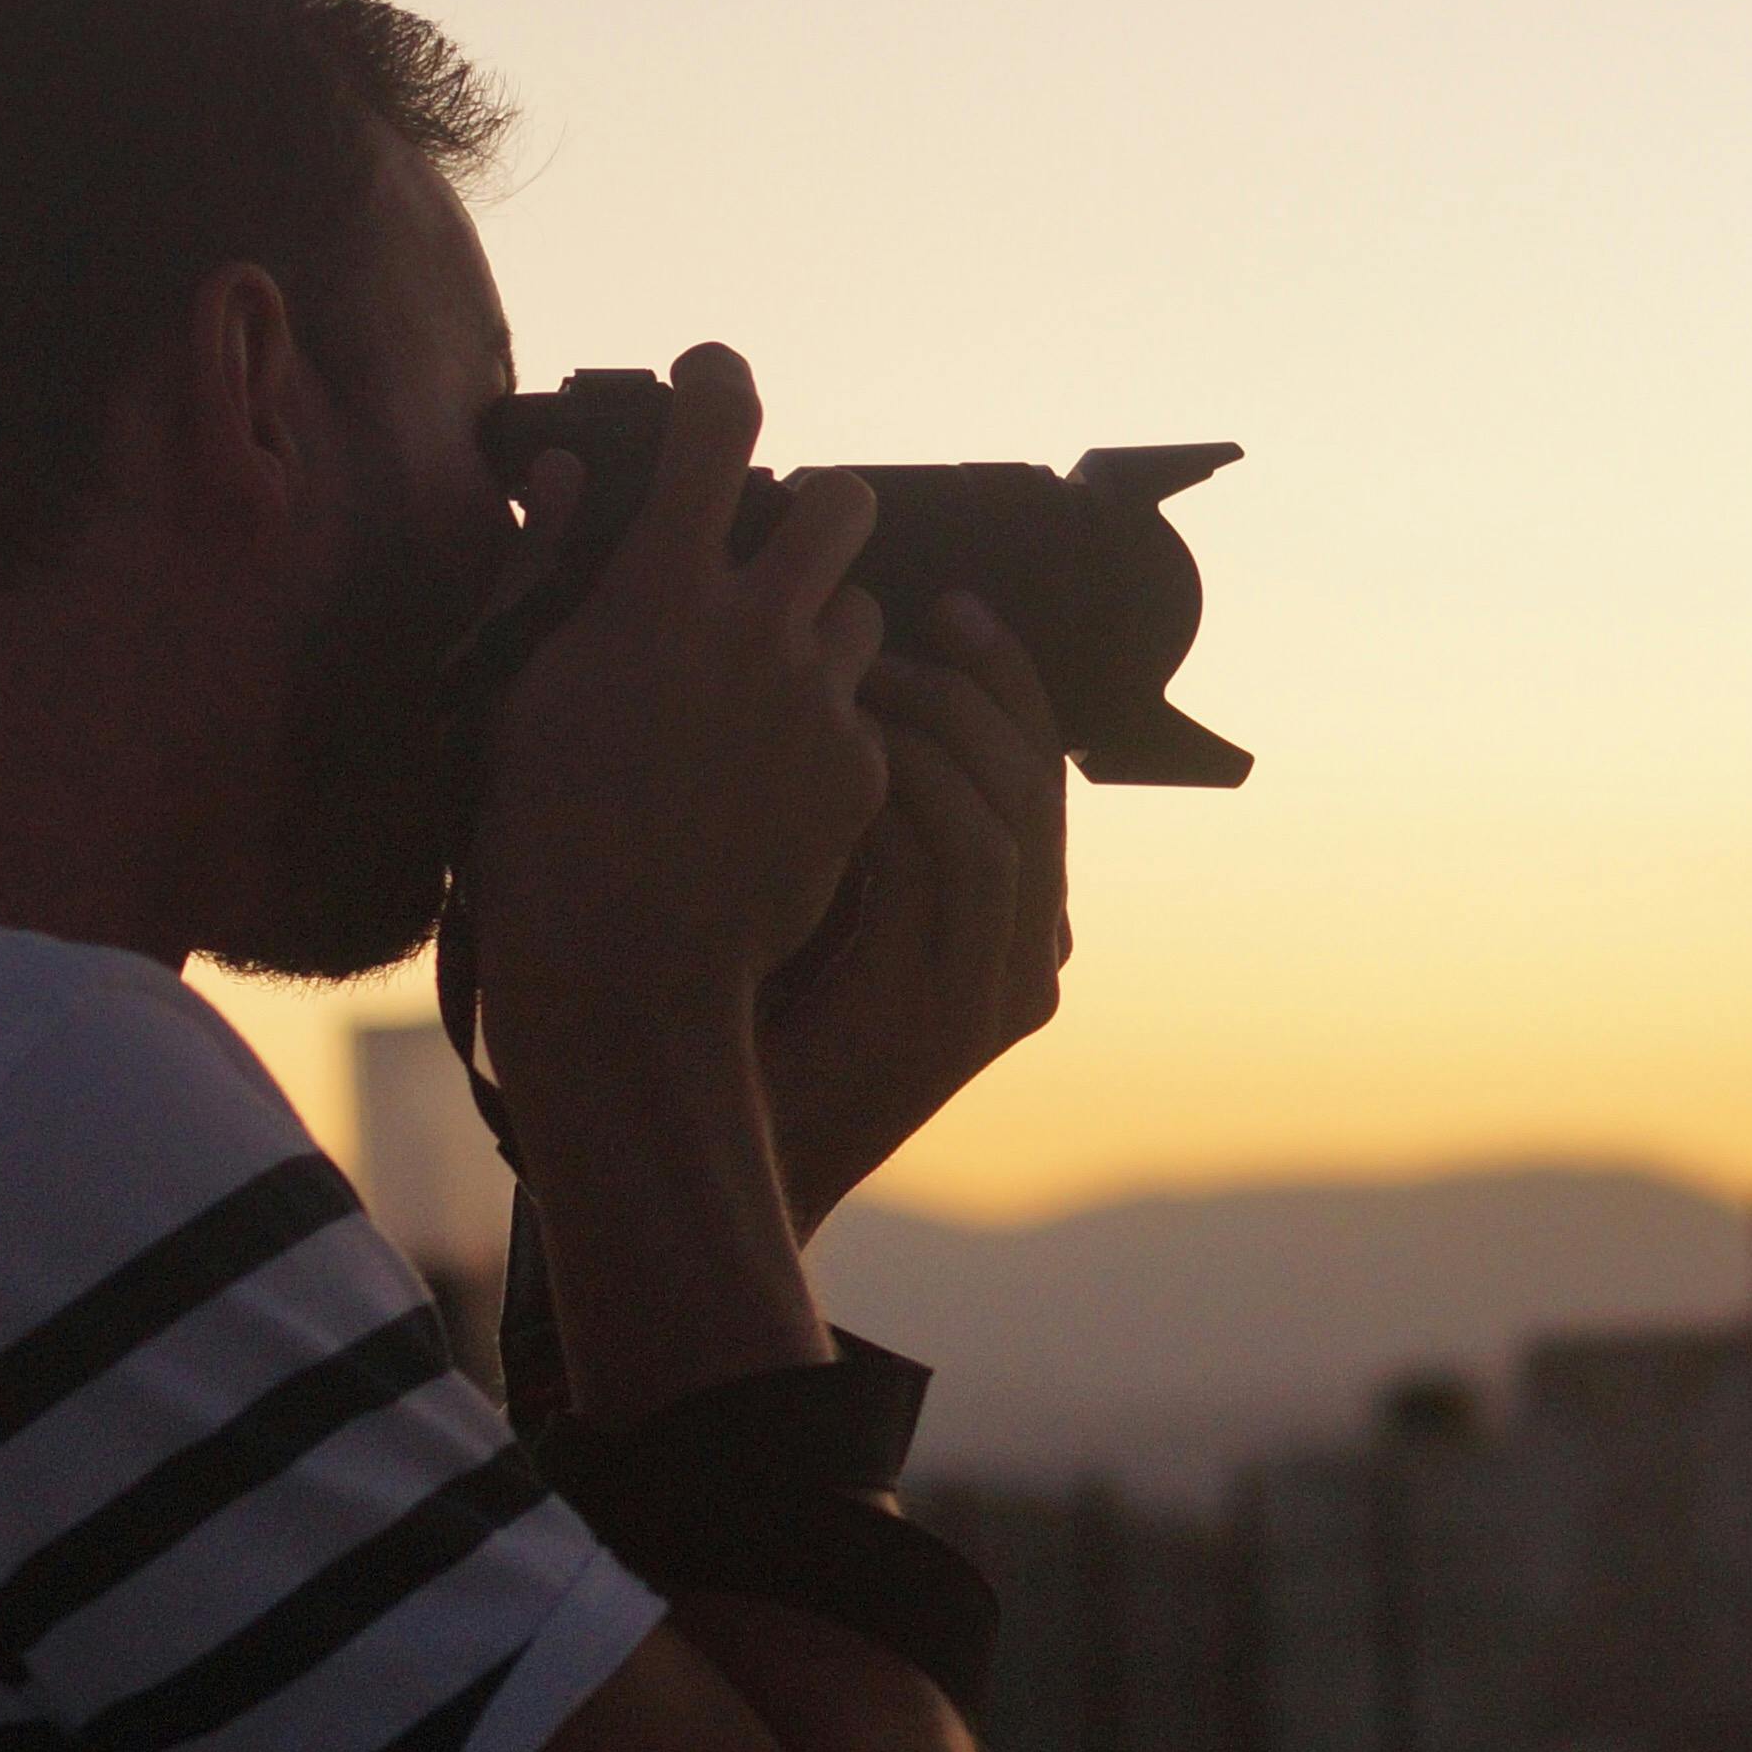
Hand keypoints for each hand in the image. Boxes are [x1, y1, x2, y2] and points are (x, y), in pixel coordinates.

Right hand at [463, 343, 891, 1071]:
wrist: (622, 975)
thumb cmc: (534, 833)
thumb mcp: (508, 690)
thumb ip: (539, 567)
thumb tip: (558, 472)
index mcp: (658, 590)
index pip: (716, 427)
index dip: (719, 382)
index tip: (714, 380)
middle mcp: (755, 627)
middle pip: (842, 504)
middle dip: (815, 515)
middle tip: (773, 555)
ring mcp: (818, 703)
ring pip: (859, 615)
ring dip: (821, 635)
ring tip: (759, 699)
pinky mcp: (861, 776)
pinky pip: (863, 720)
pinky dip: (828, 738)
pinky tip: (770, 789)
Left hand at [764, 592, 1068, 1227]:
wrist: (713, 1148)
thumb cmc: (737, 1009)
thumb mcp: (813, 889)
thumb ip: (857, 812)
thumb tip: (844, 670)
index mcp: (1011, 927)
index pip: (1038, 772)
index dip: (1004, 679)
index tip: (947, 603)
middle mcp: (1031, 956)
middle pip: (1039, 779)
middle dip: (980, 683)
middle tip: (908, 617)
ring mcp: (1008, 989)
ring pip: (1011, 813)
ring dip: (938, 727)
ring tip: (863, 674)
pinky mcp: (969, 1012)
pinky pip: (964, 860)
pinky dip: (911, 787)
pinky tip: (848, 744)